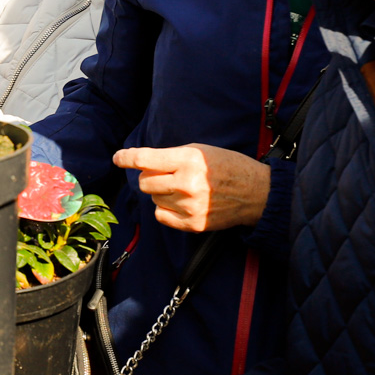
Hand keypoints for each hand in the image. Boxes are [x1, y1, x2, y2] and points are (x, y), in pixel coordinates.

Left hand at [114, 144, 269, 231]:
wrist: (255, 193)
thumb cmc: (228, 166)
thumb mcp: (201, 151)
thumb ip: (171, 156)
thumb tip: (141, 162)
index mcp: (188, 160)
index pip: (145, 159)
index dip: (127, 158)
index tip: (118, 158)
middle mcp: (186, 183)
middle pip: (145, 182)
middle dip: (149, 177)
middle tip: (165, 174)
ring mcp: (189, 206)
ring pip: (153, 198)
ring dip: (160, 192)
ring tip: (181, 188)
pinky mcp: (192, 224)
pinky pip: (161, 215)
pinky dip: (165, 208)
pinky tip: (180, 202)